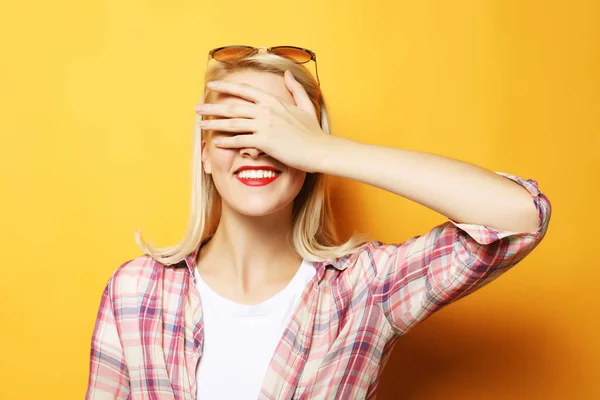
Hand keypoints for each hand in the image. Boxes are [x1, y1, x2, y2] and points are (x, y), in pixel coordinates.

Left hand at [194, 70, 330, 172]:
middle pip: (233, 106)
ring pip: (233, 122)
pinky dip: (226, 141)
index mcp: (273, 101)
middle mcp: (266, 110)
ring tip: (200, 126)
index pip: (245, 90)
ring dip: (214, 124)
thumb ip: (295, 89)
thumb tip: (287, 73)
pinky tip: (215, 142)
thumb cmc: (313, 133)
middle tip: (197, 108)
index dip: (226, 87)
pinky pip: (240, 141)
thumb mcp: (306, 107)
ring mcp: (264, 125)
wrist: (320, 149)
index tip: (211, 86)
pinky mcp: (264, 142)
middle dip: (212, 107)